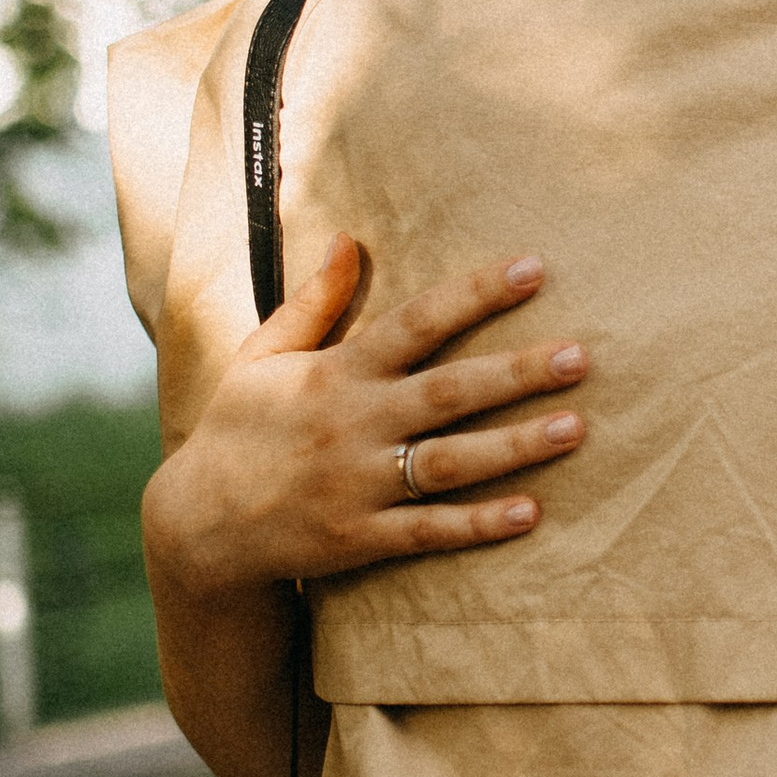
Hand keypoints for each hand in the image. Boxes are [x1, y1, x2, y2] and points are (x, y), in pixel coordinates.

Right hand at [143, 239, 588, 600]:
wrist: (196, 525)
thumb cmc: (239, 429)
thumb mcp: (261, 356)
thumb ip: (312, 302)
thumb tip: (350, 238)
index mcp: (335, 373)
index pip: (416, 322)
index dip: (475, 295)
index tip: (533, 269)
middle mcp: (352, 425)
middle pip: (448, 392)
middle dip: (516, 372)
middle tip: (580, 356)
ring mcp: (358, 485)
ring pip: (450, 462)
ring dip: (515, 445)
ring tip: (576, 427)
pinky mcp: (361, 537)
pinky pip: (430, 530)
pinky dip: (479, 524)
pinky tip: (532, 512)